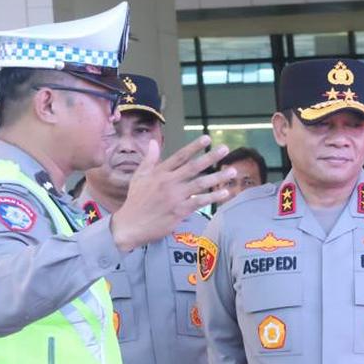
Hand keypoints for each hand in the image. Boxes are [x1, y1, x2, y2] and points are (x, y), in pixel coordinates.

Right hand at [109, 136, 237, 251]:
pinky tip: (224, 193)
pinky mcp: (179, 211)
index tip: (207, 138)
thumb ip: (149, 159)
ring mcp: (175, 197)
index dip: (194, 147)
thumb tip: (153, 142)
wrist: (131, 225)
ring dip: (217, 177)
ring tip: (232, 171)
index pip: (179, 156)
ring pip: (200, 184)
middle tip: (225, 149)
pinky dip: (212, 197)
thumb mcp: (139, 177)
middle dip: (210, 157)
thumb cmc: (135, 201)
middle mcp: (168, 182)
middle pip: (193, 167)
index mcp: (159, 173)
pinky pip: (199, 202)